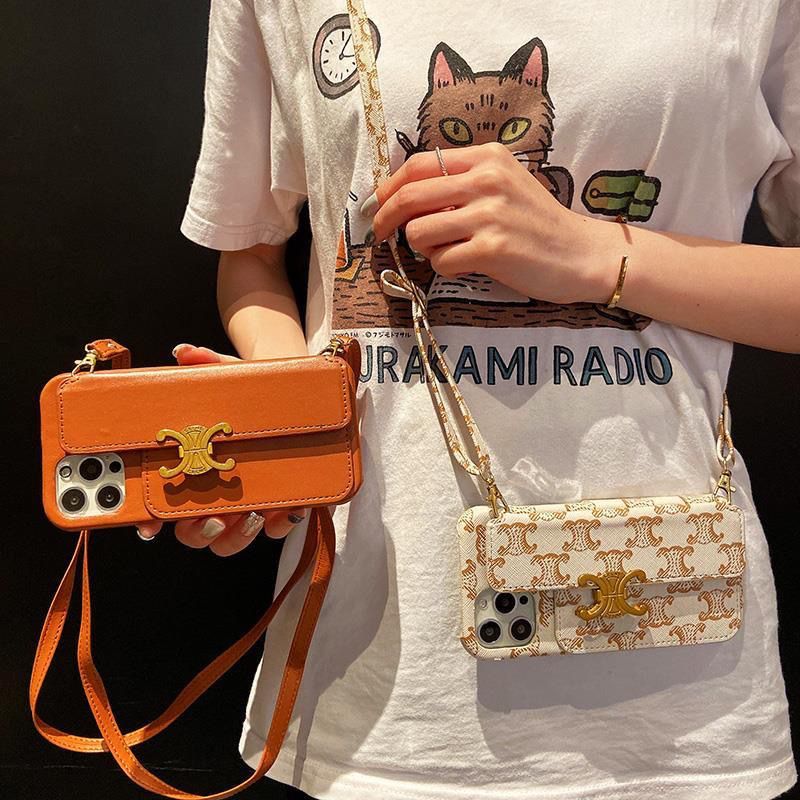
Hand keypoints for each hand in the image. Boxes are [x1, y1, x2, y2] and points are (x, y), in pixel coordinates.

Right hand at [134, 343, 308, 555]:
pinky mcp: (285, 503)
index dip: (149, 522)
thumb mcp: (227, 374)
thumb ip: (206, 363)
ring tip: (249, 515)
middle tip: (206, 518)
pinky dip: (283, 523)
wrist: (292, 394)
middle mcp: (216, 495)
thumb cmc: (247, 393)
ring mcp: (249, 503)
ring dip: (237, 534)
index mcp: (192, 473)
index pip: (162, 509)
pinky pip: (280, 526)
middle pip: (195, 532)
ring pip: (232, 538)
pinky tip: (289, 509)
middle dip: (196, 531)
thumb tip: (185, 352)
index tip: (147, 525)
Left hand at [364, 141, 606, 304]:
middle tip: (380, 234)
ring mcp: (489, 214)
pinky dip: (445, 267)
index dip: (389, 186)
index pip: (419, 164)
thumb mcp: (505, 183)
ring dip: (422, 247)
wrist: (580, 253)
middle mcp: (486, 180)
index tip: (377, 203)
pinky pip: (441, 261)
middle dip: (386, 218)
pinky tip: (466, 264)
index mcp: (487, 157)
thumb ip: (463, 181)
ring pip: (419, 232)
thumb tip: (408, 195)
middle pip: (410, 196)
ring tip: (445, 250)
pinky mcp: (492, 249)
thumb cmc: (538, 222)